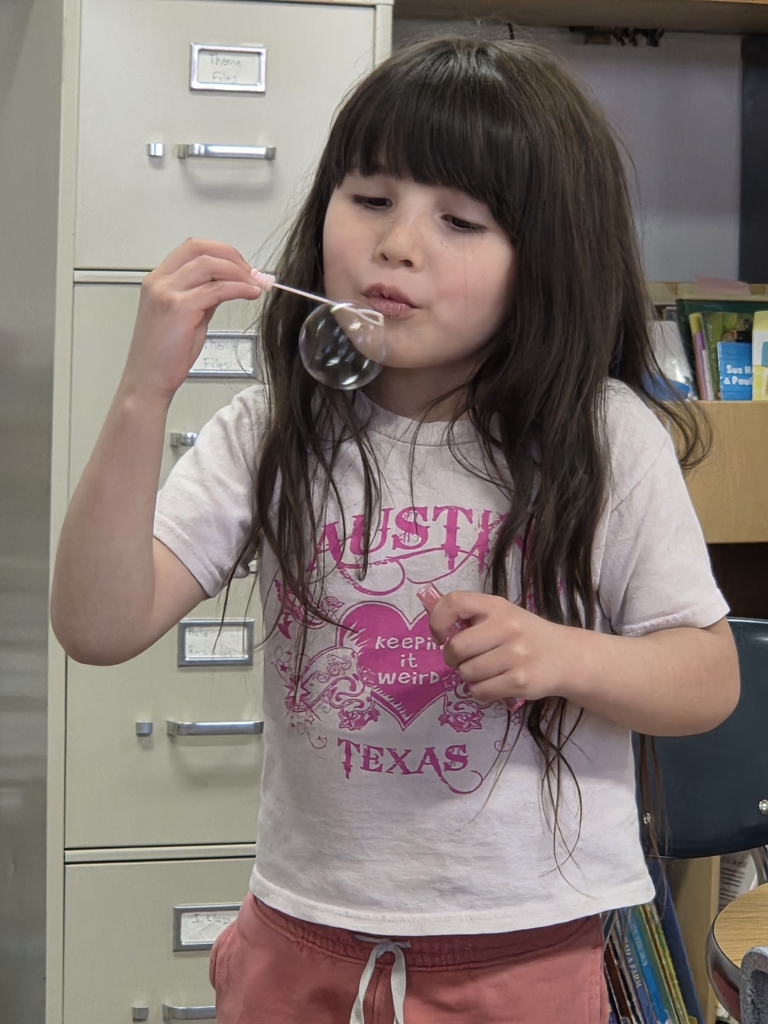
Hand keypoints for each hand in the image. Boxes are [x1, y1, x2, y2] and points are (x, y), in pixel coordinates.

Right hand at [120, 238, 263, 403]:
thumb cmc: (164, 357)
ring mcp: (167, 293)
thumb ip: (203, 297)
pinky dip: (238, 288)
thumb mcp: (186, 318)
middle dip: (231, 255)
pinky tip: (250, 293)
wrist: (148, 381)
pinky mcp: (179, 308)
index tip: (241, 265)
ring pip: (209, 265)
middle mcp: (159, 281)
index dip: (221, 251)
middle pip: (200, 248)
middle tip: (252, 272)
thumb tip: (227, 284)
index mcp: (158, 280)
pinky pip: (216, 289)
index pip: (192, 248)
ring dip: (238, 272)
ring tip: (255, 285)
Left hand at [428, 591, 574, 702]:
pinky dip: (479, 691)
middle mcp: (506, 627)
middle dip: (452, 659)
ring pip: (466, 673)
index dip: (437, 620)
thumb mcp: (502, 614)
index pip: (454, 602)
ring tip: (484, 670)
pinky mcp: (520, 682)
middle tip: (463, 660)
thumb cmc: (525, 634)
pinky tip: (492, 683)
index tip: (440, 636)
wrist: (566, 657)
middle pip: (456, 648)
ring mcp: (515, 655)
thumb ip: (471, 615)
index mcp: (497, 606)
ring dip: (468, 676)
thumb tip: (433, 621)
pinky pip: (480, 691)